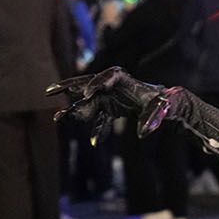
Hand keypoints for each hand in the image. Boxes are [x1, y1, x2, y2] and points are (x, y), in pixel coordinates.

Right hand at [48, 67, 171, 138]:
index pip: (107, 75)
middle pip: (87, 84)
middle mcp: (114, 86)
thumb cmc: (168, 102)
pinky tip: (95, 143)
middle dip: (68, 87)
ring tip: (58, 118)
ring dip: (74, 110)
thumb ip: (153, 118)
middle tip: (49, 91)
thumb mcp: (165, 108)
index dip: (96, 83)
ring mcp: (110, 98)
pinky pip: (98, 118)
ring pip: (87, 102)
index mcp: (125, 79)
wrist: (169, 106)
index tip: (87, 95)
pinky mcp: (111, 109)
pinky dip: (96, 129)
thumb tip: (142, 134)